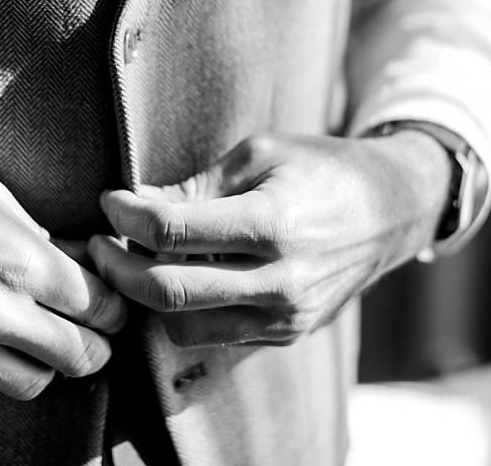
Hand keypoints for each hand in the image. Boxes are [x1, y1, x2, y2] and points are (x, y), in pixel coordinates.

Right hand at [0, 137, 126, 398]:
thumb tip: (75, 259)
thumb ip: (37, 236)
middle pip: (80, 355)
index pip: (98, 306)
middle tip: (92, 328)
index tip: (109, 299)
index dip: (113, 304)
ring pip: (34, 384)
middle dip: (96, 343)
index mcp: (19, 261)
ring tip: (45, 340)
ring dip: (49, 365)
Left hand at [88, 131, 448, 347]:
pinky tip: (180, 276)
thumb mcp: (259, 155)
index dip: (125, 216)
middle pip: (166, 291)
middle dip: (116, 267)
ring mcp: (284, 317)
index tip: (109, 201)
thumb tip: (136, 204)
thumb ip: (195, 186)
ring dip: (148, 296)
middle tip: (99, 242)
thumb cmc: (321, 168)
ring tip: (139, 260)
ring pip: (182, 326)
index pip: (170, 231)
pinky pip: (214, 335)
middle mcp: (280, 280)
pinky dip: (185, 311)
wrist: (391, 210)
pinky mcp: (286, 335)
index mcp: (272, 223)